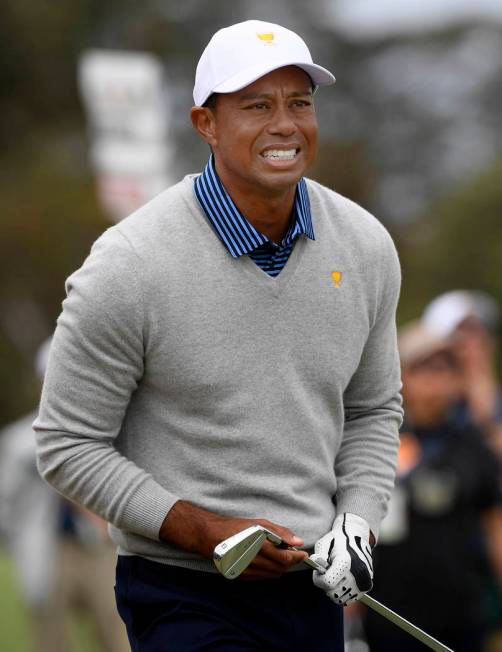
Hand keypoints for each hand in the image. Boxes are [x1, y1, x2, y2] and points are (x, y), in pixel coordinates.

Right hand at [160, 500, 307, 578]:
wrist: (210, 537)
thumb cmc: (235, 527)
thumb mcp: (259, 524)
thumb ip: (280, 532)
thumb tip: (297, 541)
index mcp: (258, 545)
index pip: (285, 558)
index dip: (297, 557)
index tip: (302, 554)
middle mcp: (253, 561)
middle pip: (280, 568)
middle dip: (289, 561)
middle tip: (292, 553)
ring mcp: (246, 571)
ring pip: (272, 574)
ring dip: (279, 566)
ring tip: (277, 554)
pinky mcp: (241, 576)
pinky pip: (262, 577)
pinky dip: (268, 570)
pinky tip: (264, 560)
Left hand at [311, 512, 372, 605]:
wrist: (356, 536)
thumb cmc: (337, 540)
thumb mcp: (324, 543)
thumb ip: (318, 555)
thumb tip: (315, 564)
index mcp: (345, 561)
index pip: (327, 582)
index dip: (318, 578)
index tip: (319, 570)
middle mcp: (357, 573)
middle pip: (333, 593)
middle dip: (326, 584)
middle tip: (327, 572)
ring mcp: (363, 581)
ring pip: (340, 598)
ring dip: (334, 589)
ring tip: (335, 574)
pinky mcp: (366, 586)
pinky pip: (348, 598)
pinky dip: (342, 592)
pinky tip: (342, 579)